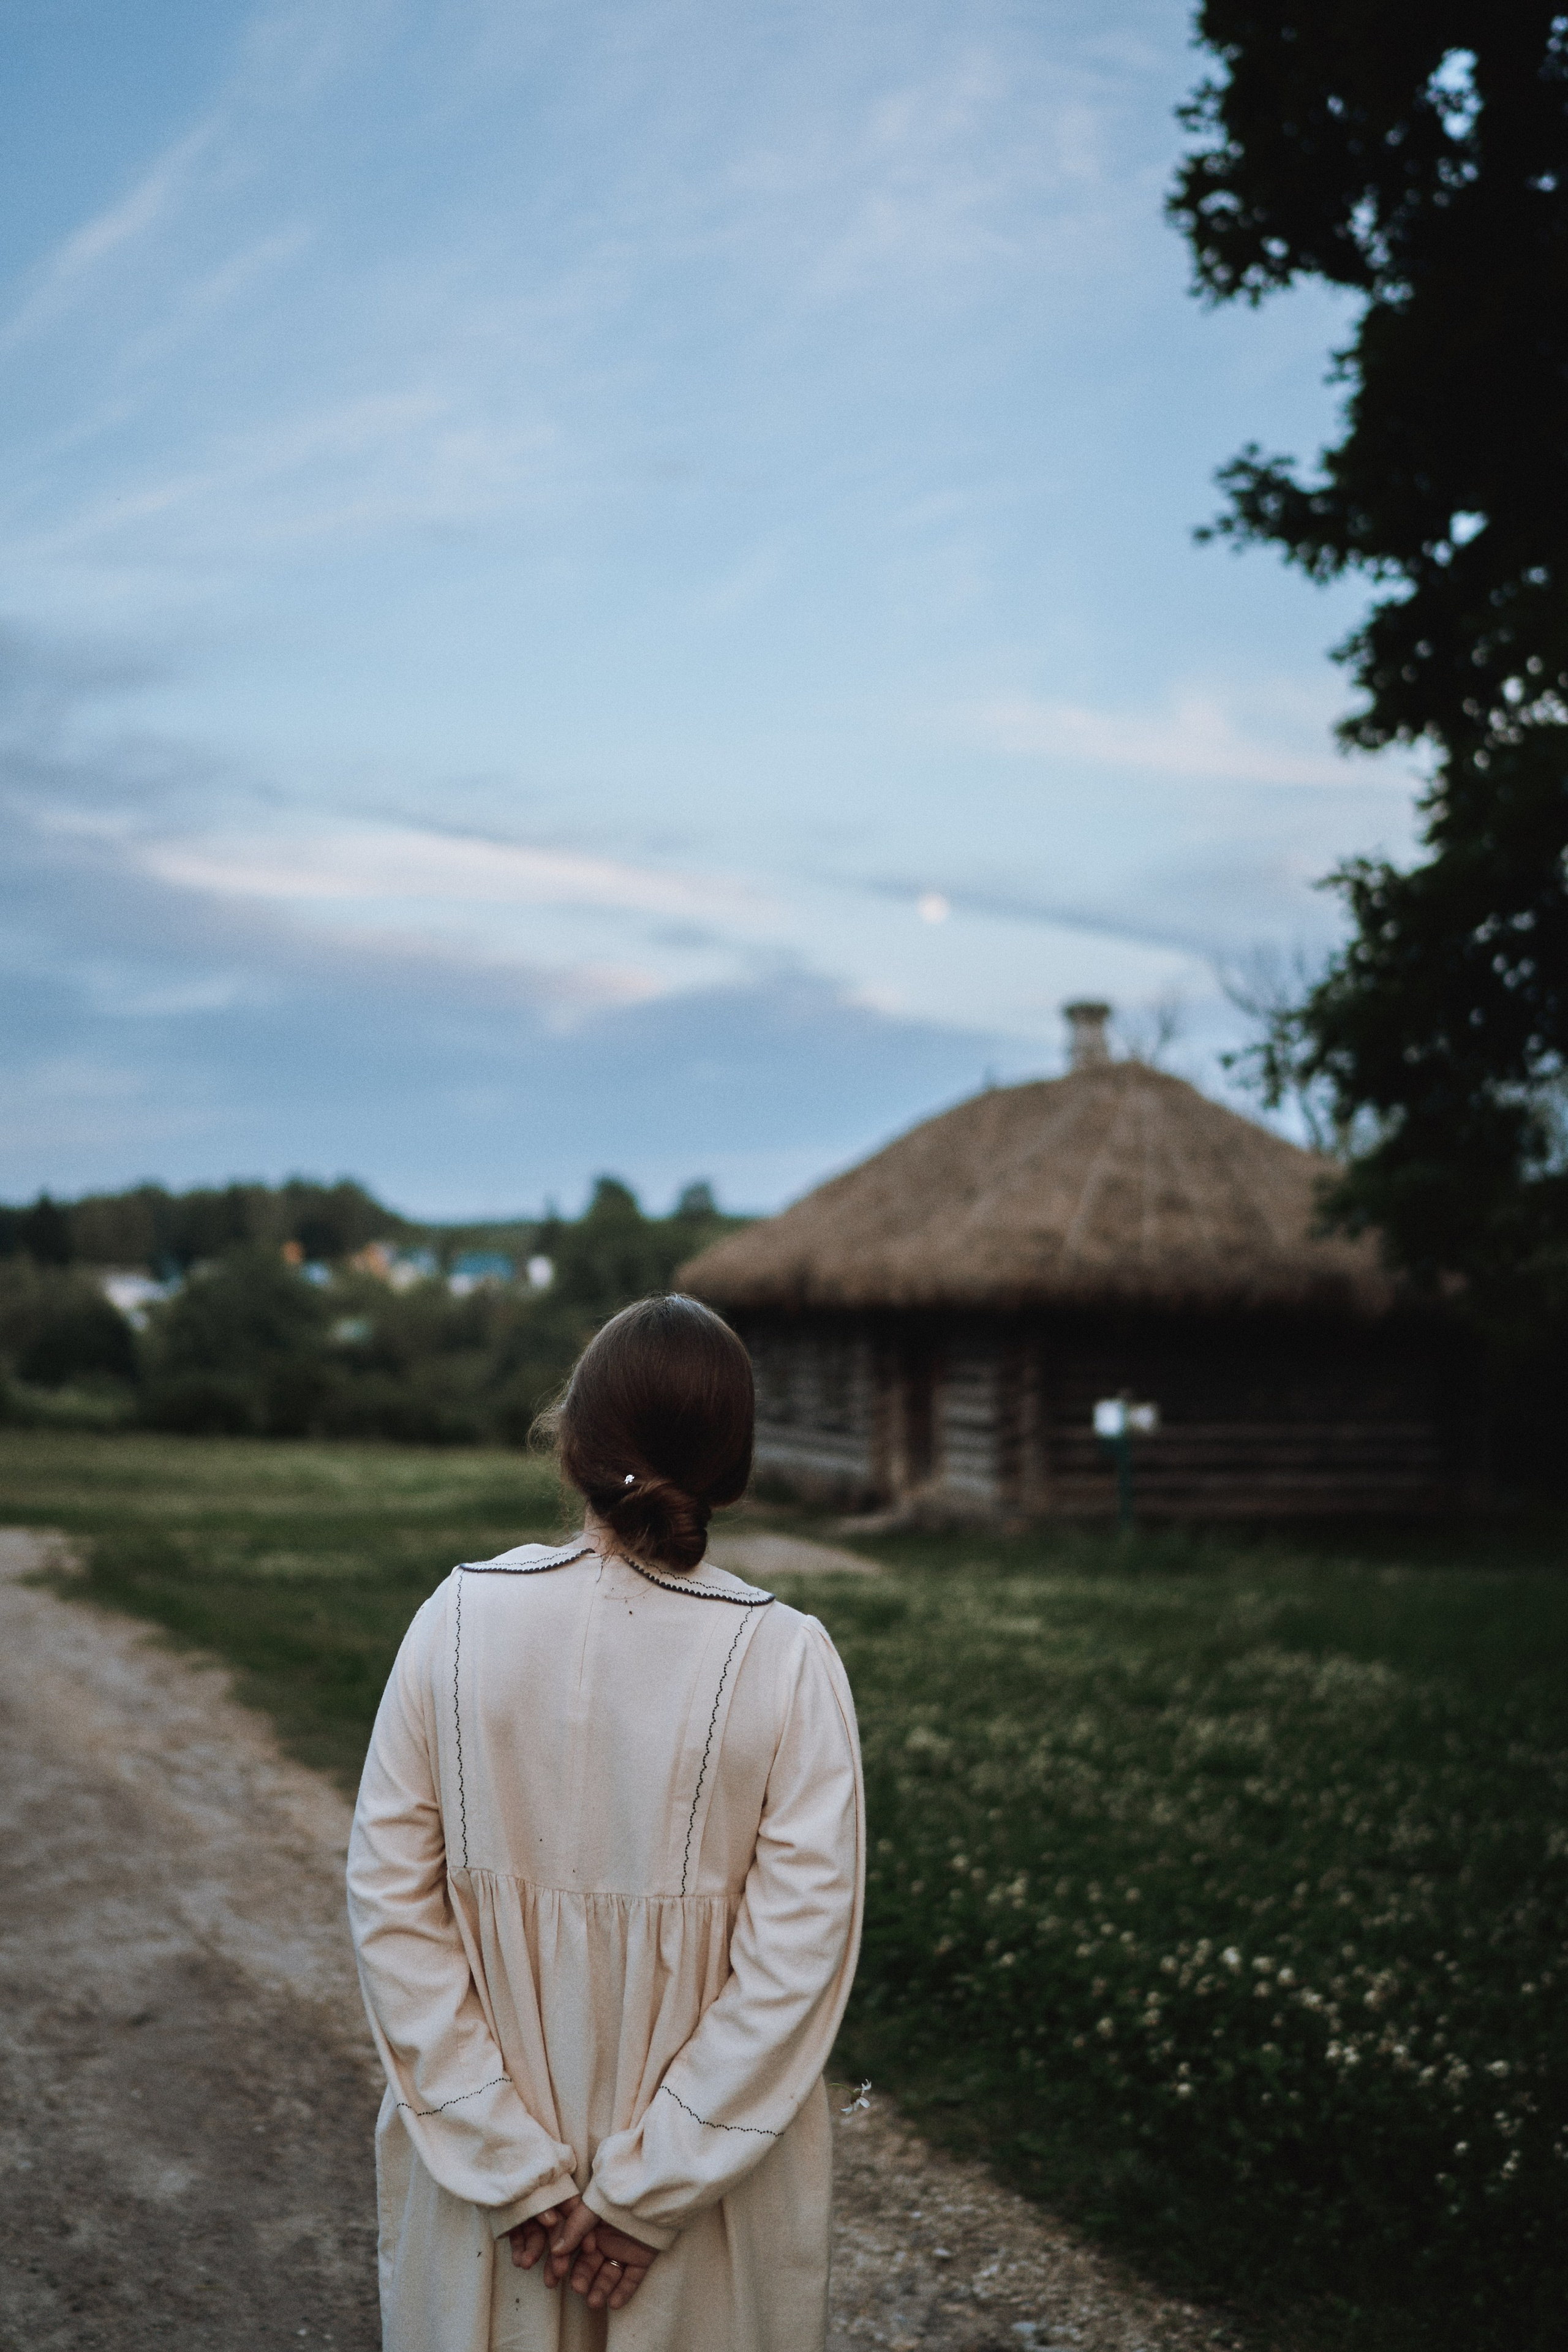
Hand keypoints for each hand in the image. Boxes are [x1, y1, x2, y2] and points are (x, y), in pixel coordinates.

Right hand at [517, 2195, 657, 2309]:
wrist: (652, 2191)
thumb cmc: (618, 2194)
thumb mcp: (593, 2208)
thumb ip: (575, 2228)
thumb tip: (556, 2251)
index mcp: (589, 2229)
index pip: (570, 2251)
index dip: (560, 2265)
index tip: (552, 2281)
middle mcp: (604, 2242)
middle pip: (589, 2266)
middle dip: (582, 2279)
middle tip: (578, 2289)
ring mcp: (623, 2251)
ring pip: (609, 2275)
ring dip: (601, 2290)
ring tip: (594, 2302)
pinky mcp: (641, 2259)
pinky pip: (632, 2278)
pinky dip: (624, 2291)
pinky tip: (615, 2303)